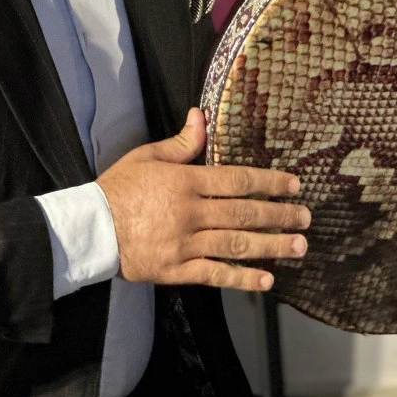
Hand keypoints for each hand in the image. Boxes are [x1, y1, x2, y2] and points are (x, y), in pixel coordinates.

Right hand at [95, 107, 309, 291]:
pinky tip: (266, 280)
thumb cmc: (117, 189)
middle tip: (305, 218)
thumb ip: (180, 143)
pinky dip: (242, 278)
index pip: (237, 180)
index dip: (269, 182)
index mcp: (185, 182)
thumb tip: (202, 117)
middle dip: (279, 215)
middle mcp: (191, 213)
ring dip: (272, 246)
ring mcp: (185, 244)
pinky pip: (215, 274)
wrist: (90, 229)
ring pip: (237, 244)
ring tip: (298, 247)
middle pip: (244, 212)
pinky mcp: (177, 270)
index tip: (293, 185)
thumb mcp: (146, 157)